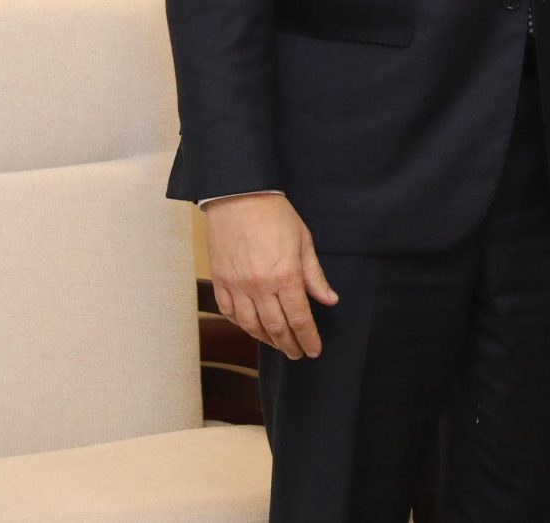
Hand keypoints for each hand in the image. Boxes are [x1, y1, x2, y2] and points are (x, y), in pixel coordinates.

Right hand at [204, 192, 338, 358]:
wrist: (239, 195)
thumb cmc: (275, 214)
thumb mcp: (303, 241)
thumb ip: (314, 275)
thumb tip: (329, 300)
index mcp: (285, 276)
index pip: (300, 319)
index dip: (308, 338)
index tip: (314, 350)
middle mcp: (260, 286)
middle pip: (276, 328)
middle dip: (289, 345)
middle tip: (297, 353)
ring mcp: (237, 285)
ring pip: (251, 326)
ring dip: (266, 340)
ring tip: (278, 344)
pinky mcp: (220, 280)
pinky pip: (229, 312)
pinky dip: (241, 325)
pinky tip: (251, 327)